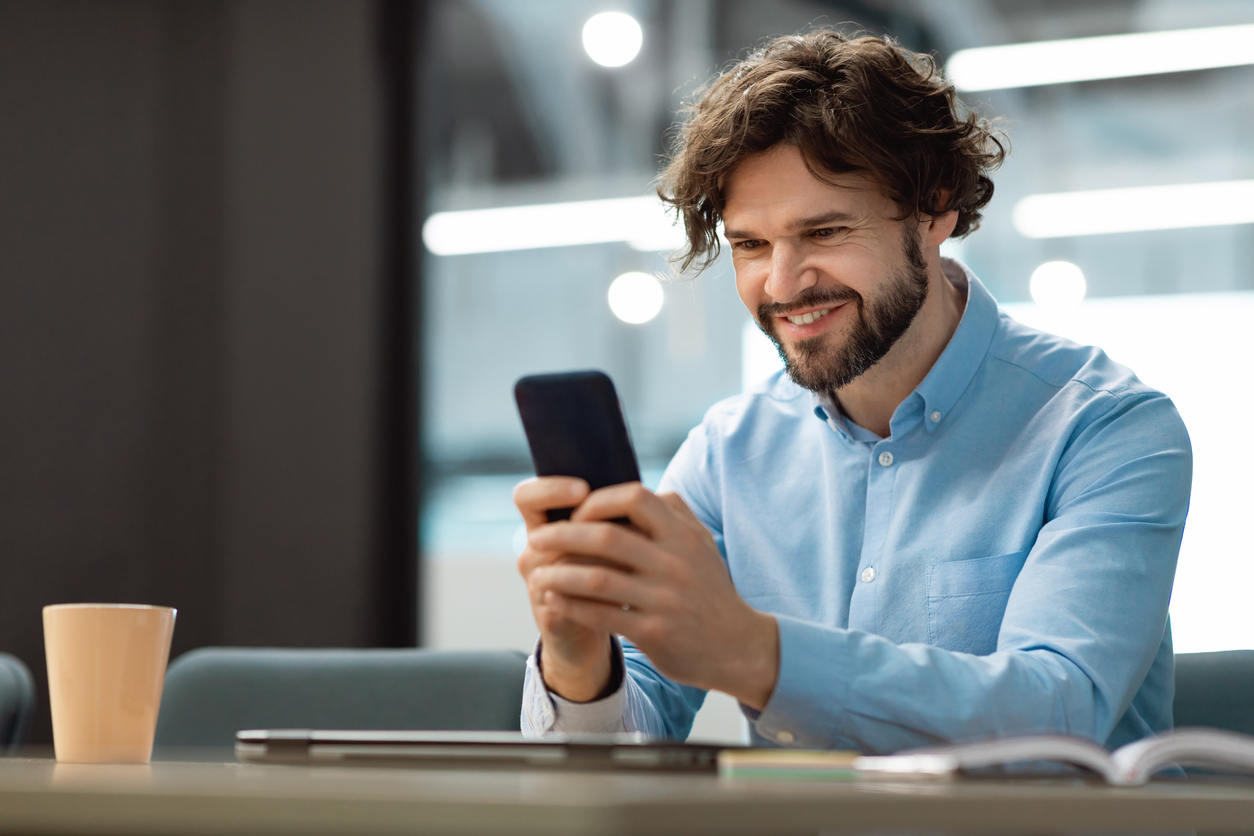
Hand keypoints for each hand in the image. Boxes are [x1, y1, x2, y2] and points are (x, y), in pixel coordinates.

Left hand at [525, 483, 779, 709]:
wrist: (739, 647)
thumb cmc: (710, 591)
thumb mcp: (702, 545)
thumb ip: (674, 513)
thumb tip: (637, 490)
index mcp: (682, 535)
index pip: (635, 497)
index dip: (598, 500)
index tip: (576, 512)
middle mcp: (675, 563)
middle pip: (606, 537)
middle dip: (563, 535)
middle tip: (537, 540)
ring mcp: (665, 599)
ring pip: (596, 578)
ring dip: (558, 574)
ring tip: (537, 575)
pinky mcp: (655, 632)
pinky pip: (602, 615)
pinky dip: (571, 606)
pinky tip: (554, 601)